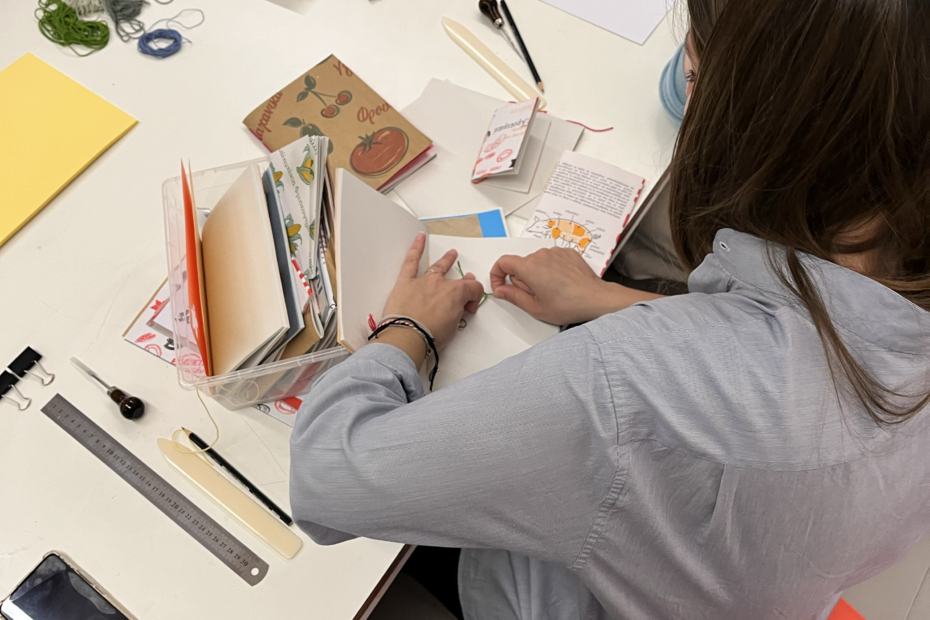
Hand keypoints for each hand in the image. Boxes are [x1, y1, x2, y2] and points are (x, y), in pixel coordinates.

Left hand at [381, 233, 485, 354]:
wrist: (408, 336)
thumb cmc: (430, 335)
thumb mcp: (452, 327)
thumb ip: (457, 313)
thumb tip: (457, 308)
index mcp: (456, 294)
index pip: (473, 289)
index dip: (474, 299)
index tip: (468, 310)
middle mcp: (441, 283)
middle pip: (457, 279)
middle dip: (464, 282)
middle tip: (465, 283)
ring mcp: (423, 281)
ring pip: (437, 266)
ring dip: (446, 260)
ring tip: (451, 254)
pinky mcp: (405, 282)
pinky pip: (411, 261)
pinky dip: (416, 248)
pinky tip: (420, 238)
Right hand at [490, 247, 662, 324]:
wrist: (595, 298)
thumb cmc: (568, 305)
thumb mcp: (535, 308)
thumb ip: (513, 296)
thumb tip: (501, 290)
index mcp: (529, 267)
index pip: (503, 262)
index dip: (497, 275)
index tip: (502, 286)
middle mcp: (541, 255)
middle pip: (520, 264)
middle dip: (522, 279)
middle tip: (535, 296)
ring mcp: (555, 252)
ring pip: (536, 262)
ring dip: (537, 274)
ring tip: (551, 291)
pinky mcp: (567, 253)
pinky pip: (551, 259)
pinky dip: (551, 269)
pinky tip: (560, 283)